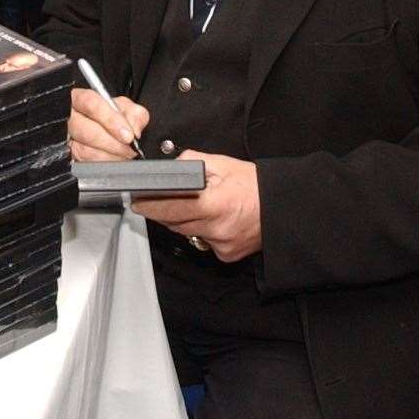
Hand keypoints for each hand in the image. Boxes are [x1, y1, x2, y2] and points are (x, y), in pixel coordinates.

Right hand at [68, 87, 150, 162]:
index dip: (110, 119)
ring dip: (109, 156)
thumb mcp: (127, 109)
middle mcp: (70, 118)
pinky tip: (115, 161)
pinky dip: (105, 164)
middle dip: (111, 142)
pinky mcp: (72, 158)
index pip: (90, 104)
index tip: (128, 134)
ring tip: (125, 155)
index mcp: (80, 99)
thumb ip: (134, 114)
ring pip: (84, 150)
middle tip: (128, 147)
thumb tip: (134, 129)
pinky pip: (86, 164)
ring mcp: (69, 139)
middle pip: (84, 129)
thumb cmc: (115, 117)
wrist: (111, 133)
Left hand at [134, 151, 261, 262]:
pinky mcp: (225, 255)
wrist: (282, 209)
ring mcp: (220, 245)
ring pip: (186, 233)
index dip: (150, 203)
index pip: (169, 207)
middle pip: (174, 222)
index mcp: (214, 203)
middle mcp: (216, 228)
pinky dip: (200, 231)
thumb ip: (191, 162)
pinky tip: (211, 219)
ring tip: (191, 204)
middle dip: (162, 210)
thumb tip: (169, 167)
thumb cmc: (254, 184)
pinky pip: (202, 242)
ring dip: (181, 220)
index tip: (136, 199)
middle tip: (154, 198)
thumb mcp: (222, 164)